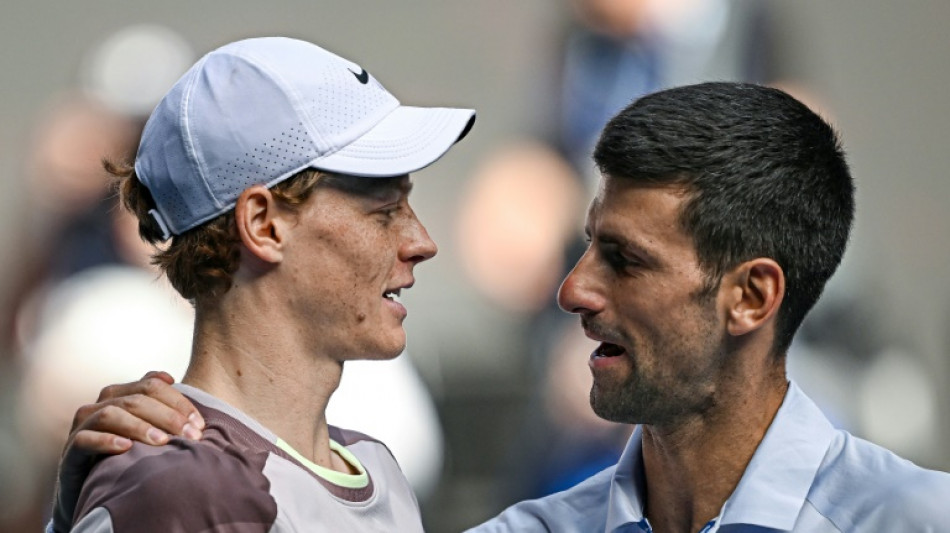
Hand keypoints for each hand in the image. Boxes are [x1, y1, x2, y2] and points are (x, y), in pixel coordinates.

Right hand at [51, 371, 202, 530]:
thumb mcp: (144, 428)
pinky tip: (126, 448)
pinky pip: (85, 439)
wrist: (90, 485)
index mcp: (119, 395)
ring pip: (110, 414)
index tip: (199, 423)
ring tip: (163, 442)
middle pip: (135, 399)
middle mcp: (99, 405)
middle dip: (167, 416)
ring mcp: (83, 427)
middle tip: (190, 435)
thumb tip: (170, 378)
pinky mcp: (70, 451)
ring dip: (140, 427)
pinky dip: (106, 441)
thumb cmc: (125, 453)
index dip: (177, 401)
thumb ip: (157, 403)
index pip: (151, 386)